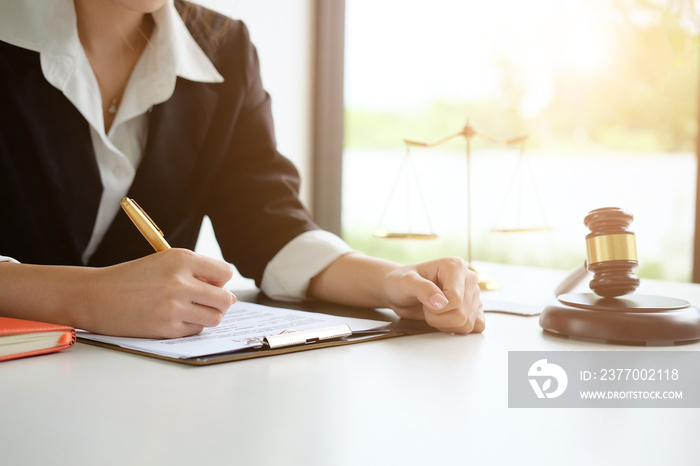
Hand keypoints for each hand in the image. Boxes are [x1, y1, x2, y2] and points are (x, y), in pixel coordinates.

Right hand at [81, 249, 235, 337]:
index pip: (224, 273)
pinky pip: (196, 330)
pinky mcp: (167, 328)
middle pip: (225, 298)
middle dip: (221, 302)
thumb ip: (195, 272)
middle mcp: (180, 281)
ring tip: (191, 310)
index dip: (220, 280)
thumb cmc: (132, 278)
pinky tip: (174, 318)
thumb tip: (227, 294)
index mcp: (181, 259)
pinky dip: (191, 326)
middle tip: (207, 302)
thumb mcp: (164, 262)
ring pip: (215, 317)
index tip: (211, 284)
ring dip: (208, 316)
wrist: (96, 296)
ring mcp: (174, 307)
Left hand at [382, 256, 483, 333]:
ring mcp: (474, 294)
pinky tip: (445, 319)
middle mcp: (469, 278)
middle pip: (461, 314)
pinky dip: (458, 329)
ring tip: (434, 311)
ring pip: (468, 324)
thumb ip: (422, 289)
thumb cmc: (401, 282)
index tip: (424, 301)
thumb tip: (441, 302)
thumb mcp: (405, 282)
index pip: (456, 300)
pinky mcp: (475, 308)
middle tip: (427, 307)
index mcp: (455, 266)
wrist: (401, 291)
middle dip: (439, 318)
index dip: (437, 308)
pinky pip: (477, 327)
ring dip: (445, 324)